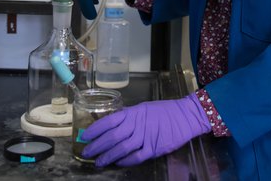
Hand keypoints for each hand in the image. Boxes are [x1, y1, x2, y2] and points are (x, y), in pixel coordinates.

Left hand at [81, 94, 210, 166]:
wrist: (184, 116)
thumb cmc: (164, 111)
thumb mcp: (143, 108)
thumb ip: (128, 117)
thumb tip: (111, 126)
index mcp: (133, 113)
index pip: (109, 121)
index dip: (96, 129)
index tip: (86, 135)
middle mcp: (137, 125)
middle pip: (112, 137)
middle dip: (97, 145)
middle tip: (86, 152)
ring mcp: (145, 137)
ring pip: (122, 149)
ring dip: (108, 156)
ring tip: (98, 162)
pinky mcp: (154, 149)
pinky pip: (136, 157)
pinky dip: (125, 161)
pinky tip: (118, 163)